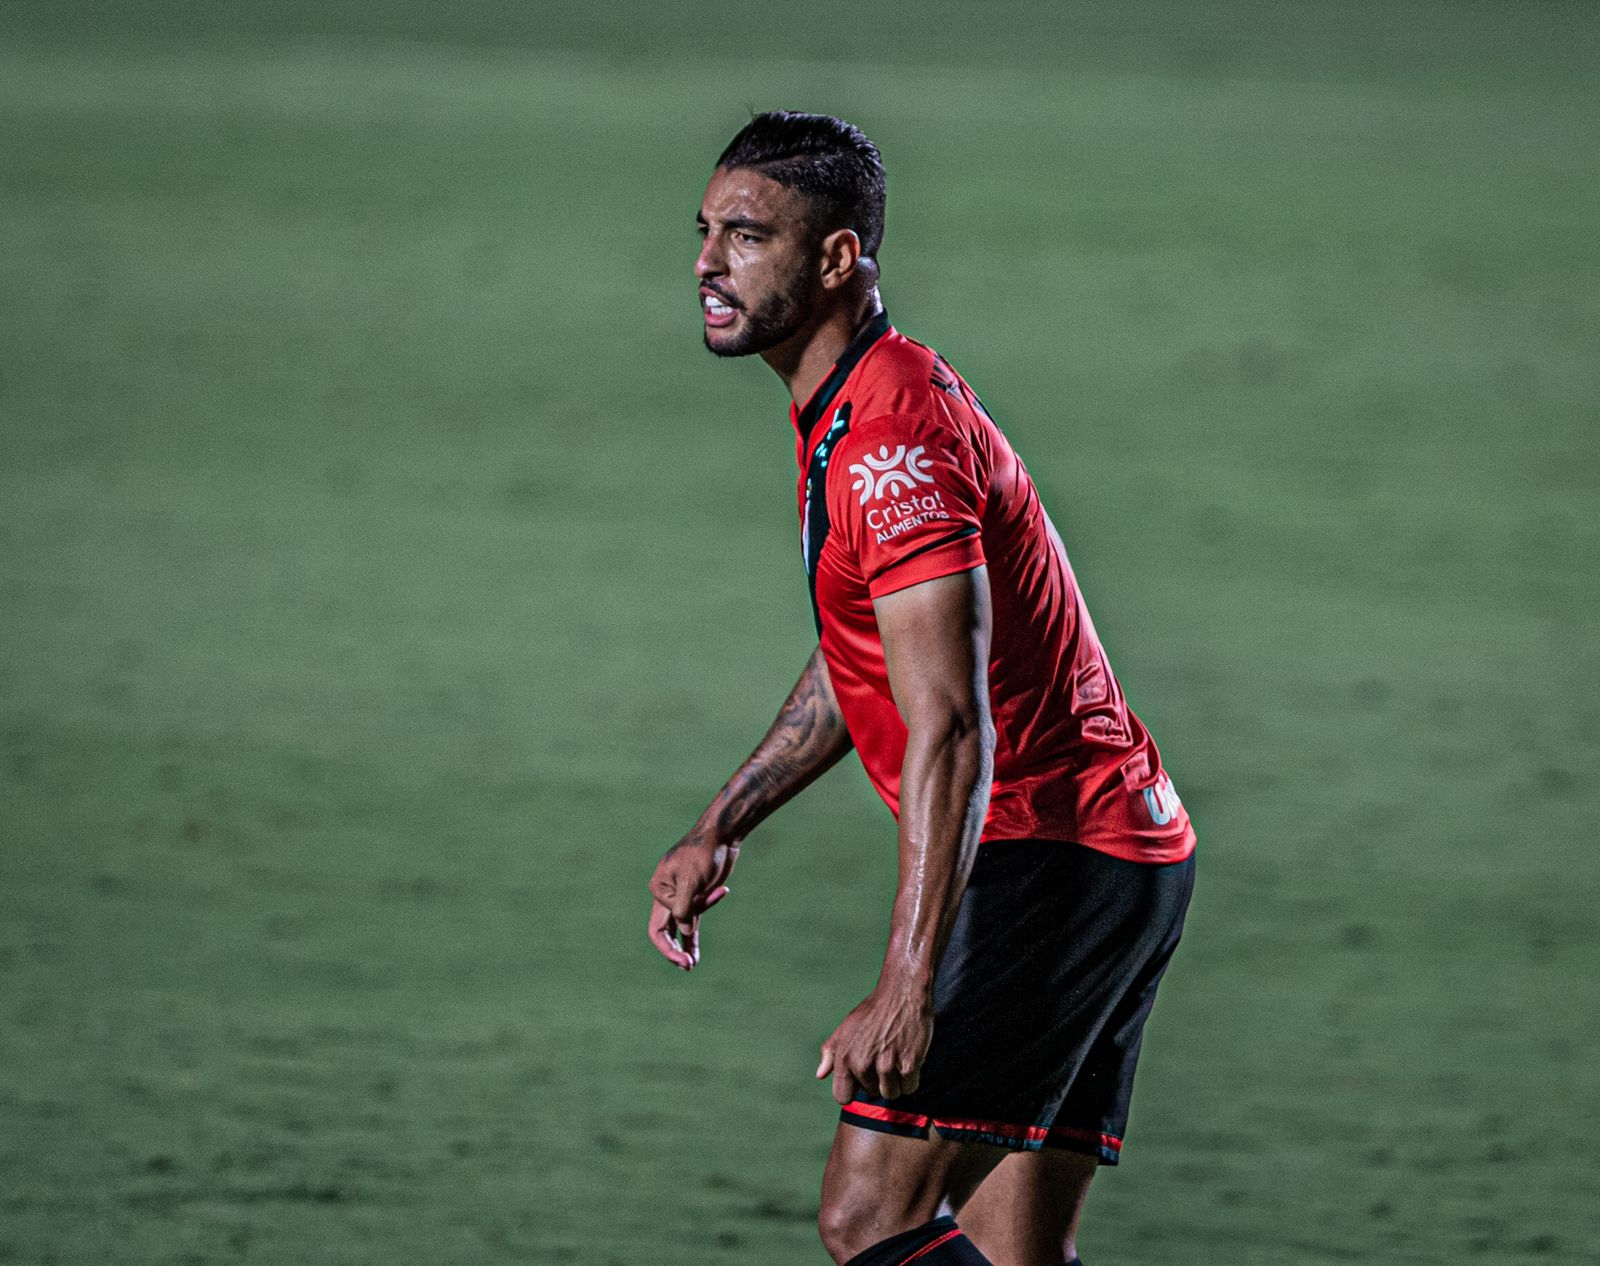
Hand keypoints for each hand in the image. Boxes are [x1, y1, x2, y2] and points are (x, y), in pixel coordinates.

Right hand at [647, 835, 737, 970]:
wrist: (722, 836)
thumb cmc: (703, 853)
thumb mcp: (692, 881)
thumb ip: (685, 907)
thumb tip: (684, 931)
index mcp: (659, 889)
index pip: (659, 927)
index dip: (669, 947)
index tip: (685, 960)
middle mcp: (666, 894)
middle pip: (665, 929)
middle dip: (674, 950)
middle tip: (688, 966)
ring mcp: (682, 896)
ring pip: (679, 927)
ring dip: (685, 945)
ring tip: (691, 965)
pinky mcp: (697, 896)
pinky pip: (693, 919)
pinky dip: (694, 934)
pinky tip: (695, 951)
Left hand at [815, 979, 933, 1103]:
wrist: (902, 993)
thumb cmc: (874, 1010)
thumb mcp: (846, 1027)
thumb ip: (831, 1052)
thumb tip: (820, 1074)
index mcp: (844, 1057)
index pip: (842, 1097)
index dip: (854, 1088)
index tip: (863, 1077)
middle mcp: (862, 1064)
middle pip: (872, 1093)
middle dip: (879, 1080)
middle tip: (884, 1056)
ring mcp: (885, 1066)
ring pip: (892, 1093)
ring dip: (897, 1081)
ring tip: (897, 1058)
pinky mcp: (908, 1065)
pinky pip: (909, 1087)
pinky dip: (912, 1077)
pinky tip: (909, 1058)